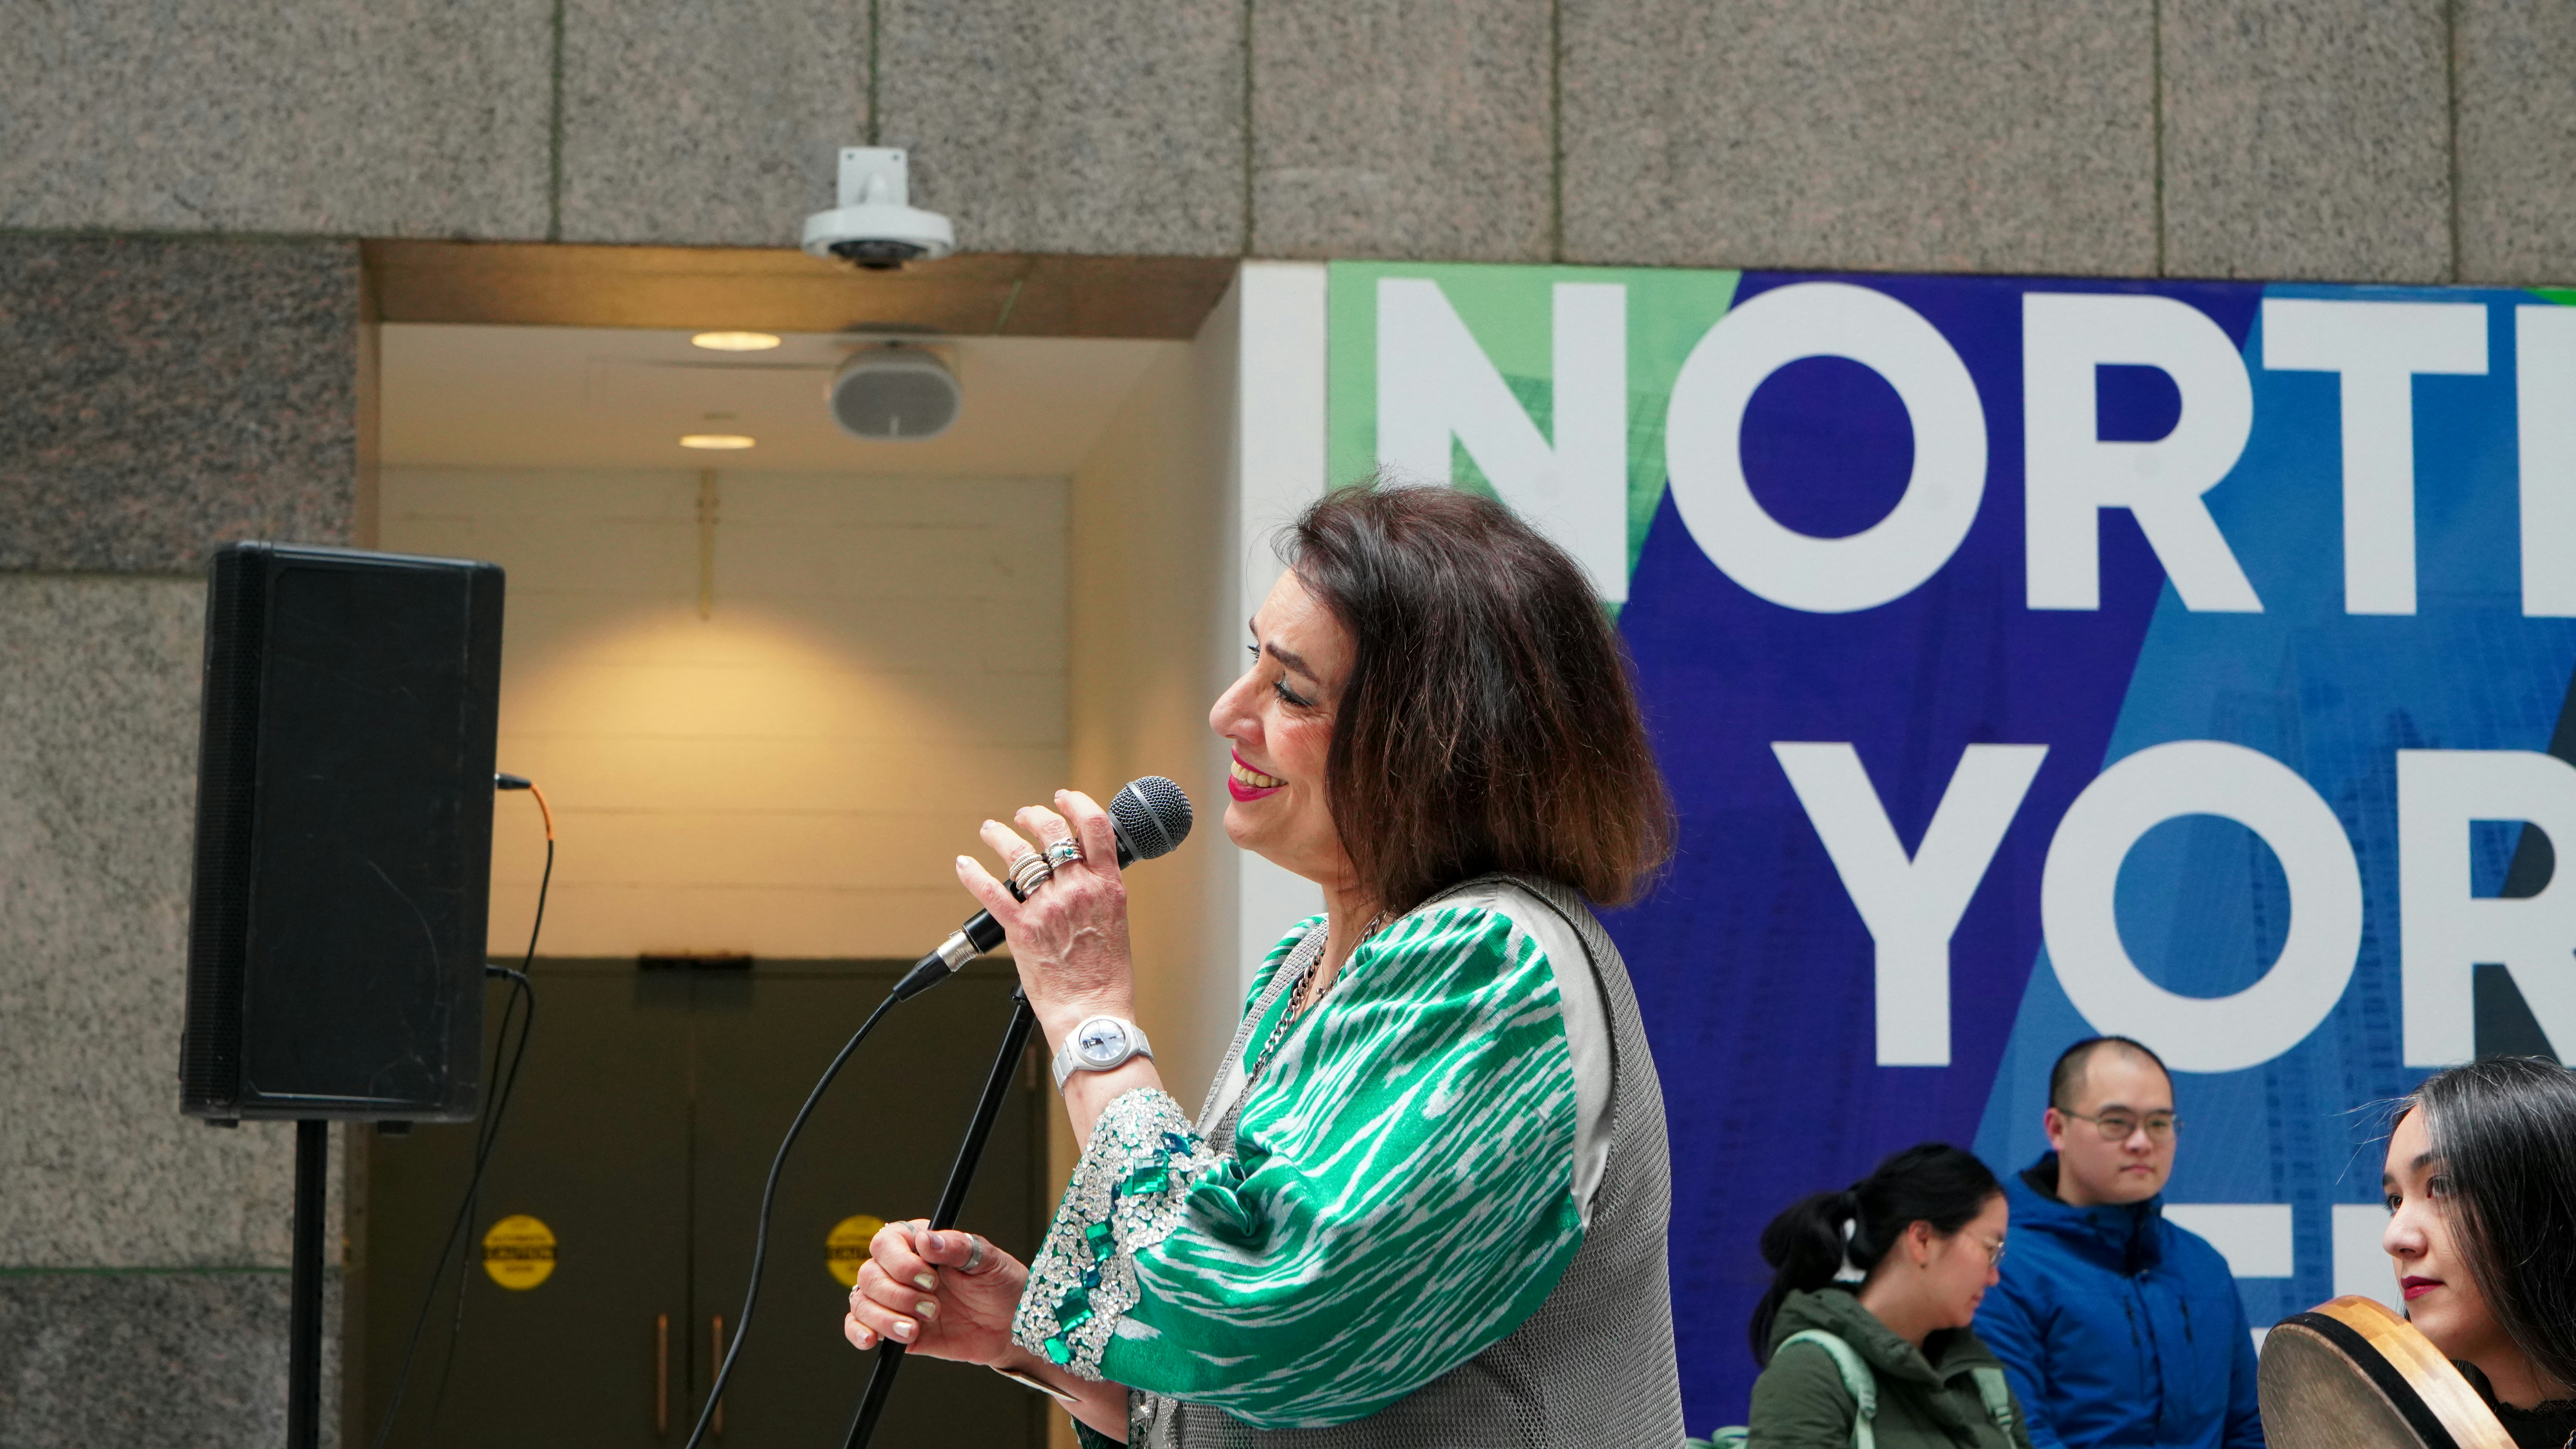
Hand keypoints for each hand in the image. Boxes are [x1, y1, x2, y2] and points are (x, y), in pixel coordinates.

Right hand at [843, 1221, 1025, 1365]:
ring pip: (862, 1301)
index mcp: (921, 1246)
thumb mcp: (989, 1261)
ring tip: (915, 1328)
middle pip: (869, 1274)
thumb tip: (927, 1239)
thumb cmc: (1002, 1286)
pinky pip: (860, 1326)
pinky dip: (858, 1332)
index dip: (901, 1263)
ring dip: (884, 1317)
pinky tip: (872, 1340)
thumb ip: (958, 1247)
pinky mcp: (895, 1329)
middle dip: (897, 1295)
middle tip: (933, 1307)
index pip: (886, 1242)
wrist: (1012, 1328)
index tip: (930, 1279)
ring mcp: (896, 1301)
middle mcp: (902, 1271)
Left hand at [958, 790, 1135, 1043]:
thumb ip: (1099, 893)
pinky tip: (964, 863)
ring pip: (1019, 855)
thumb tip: (1084, 875)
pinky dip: (973, 874)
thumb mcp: (1115, 923)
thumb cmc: (1107, 978)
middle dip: (1034, 816)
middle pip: (1053, 833)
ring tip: (991, 830)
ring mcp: (1048, 908)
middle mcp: (1077, 890)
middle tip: (1024, 815)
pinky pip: (991, 892)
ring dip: (1001, 836)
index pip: (1095, 828)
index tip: (1064, 797)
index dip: (1077, 803)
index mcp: (1107, 887)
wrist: (1093, 1014)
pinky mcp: (1021, 929)